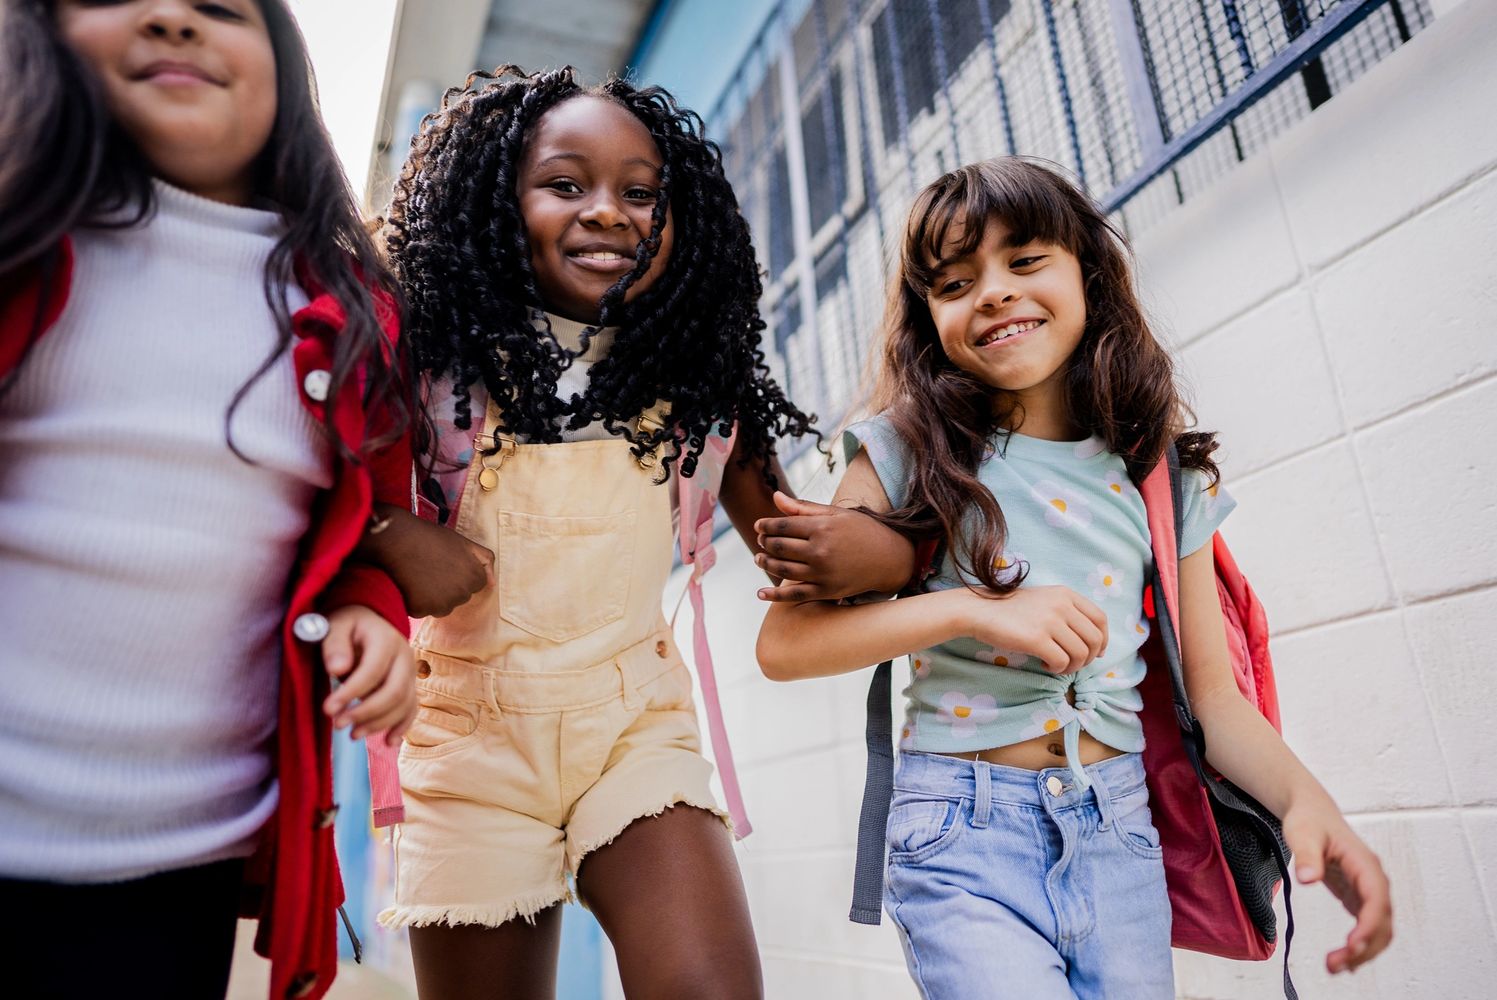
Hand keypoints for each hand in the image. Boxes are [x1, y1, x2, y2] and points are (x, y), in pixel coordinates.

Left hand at [321, 605, 417, 744]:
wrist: (368, 620)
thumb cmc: (348, 625)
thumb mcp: (336, 625)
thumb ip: (335, 645)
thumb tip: (338, 670)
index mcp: (386, 640)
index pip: (372, 671)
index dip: (351, 693)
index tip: (328, 709)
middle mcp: (405, 657)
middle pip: (394, 692)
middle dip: (367, 713)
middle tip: (338, 725)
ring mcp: (410, 673)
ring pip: (404, 704)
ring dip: (379, 723)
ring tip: (352, 735)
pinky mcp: (410, 686)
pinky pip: (411, 709)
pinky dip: (402, 727)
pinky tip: (388, 742)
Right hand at [360, 504, 492, 617]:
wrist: (394, 539)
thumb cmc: (428, 537)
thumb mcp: (463, 542)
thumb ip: (484, 560)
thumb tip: (493, 583)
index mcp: (474, 577)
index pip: (475, 584)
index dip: (460, 573)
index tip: (447, 563)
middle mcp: (461, 594)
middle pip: (458, 597)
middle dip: (448, 586)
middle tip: (431, 567)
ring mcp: (441, 604)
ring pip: (441, 607)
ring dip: (432, 597)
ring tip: (420, 575)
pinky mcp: (421, 610)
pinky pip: (421, 611)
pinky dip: (415, 601)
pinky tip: (409, 583)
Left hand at [753, 492, 915, 601]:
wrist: (890, 558)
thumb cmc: (861, 530)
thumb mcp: (835, 514)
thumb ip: (803, 508)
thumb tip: (775, 496)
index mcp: (822, 528)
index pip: (782, 526)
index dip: (766, 526)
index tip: (759, 526)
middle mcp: (820, 551)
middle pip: (780, 547)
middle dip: (765, 543)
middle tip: (760, 541)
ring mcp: (823, 573)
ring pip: (783, 570)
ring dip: (766, 564)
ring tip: (759, 559)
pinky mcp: (827, 591)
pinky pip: (795, 595)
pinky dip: (775, 595)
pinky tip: (760, 594)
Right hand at [960, 585, 1107, 673]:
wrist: (980, 610)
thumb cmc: (1013, 610)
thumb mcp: (1045, 600)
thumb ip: (1069, 614)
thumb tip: (1096, 646)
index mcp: (1066, 594)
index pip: (1100, 619)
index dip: (1103, 640)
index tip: (1096, 652)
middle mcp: (1062, 605)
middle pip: (1094, 639)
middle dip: (1088, 658)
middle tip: (1072, 663)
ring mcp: (1049, 621)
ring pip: (1080, 654)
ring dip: (1072, 666)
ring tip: (1058, 665)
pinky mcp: (1036, 638)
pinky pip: (1061, 662)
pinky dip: (1057, 669)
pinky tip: (1045, 664)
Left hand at [1281, 799, 1392, 973]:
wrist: (1311, 812)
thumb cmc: (1308, 820)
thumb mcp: (1303, 834)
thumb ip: (1306, 855)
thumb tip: (1308, 878)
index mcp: (1365, 864)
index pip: (1377, 900)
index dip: (1369, 925)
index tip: (1353, 944)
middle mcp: (1373, 880)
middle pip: (1382, 922)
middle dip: (1364, 947)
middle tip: (1336, 964)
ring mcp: (1368, 890)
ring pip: (1378, 929)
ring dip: (1363, 951)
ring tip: (1334, 967)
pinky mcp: (1358, 897)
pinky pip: (1367, 926)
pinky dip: (1359, 944)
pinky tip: (1343, 959)